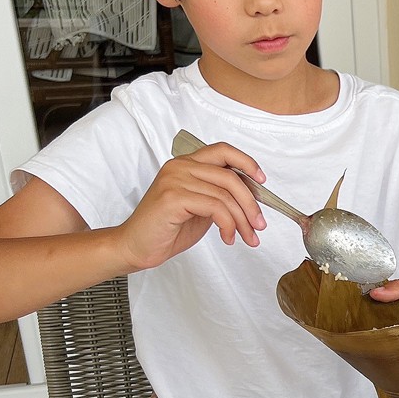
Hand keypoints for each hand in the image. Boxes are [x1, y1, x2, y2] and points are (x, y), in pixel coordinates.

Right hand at [116, 140, 266, 270]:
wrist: (137, 246)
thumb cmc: (167, 228)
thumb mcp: (201, 207)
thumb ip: (220, 195)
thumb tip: (251, 197)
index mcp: (186, 164)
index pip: (222, 151)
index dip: (247, 162)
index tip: (262, 181)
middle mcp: (180, 166)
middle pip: (230, 176)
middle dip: (251, 204)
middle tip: (260, 225)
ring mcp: (175, 180)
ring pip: (225, 195)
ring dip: (242, 220)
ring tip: (246, 237)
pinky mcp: (173, 197)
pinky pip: (215, 207)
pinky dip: (228, 225)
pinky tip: (227, 238)